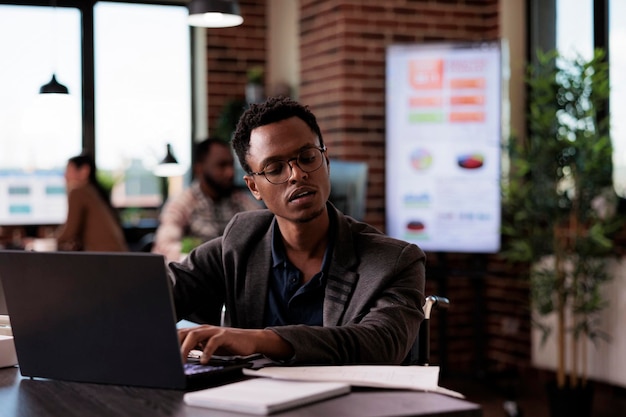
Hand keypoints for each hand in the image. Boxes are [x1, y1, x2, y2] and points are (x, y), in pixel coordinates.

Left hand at [178, 325, 293, 363]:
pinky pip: (213, 341)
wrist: (250, 341)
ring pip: (195, 335)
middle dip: (174, 345)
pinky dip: (207, 351)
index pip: (179, 334)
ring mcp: (214, 330)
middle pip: (184, 333)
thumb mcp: (208, 347)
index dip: (169, 342)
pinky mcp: (225, 335)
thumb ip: (195, 348)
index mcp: (198, 331)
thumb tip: (178, 357)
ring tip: (182, 361)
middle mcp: (204, 329)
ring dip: (186, 348)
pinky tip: (204, 360)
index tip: (162, 354)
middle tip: (170, 360)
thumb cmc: (228, 345)